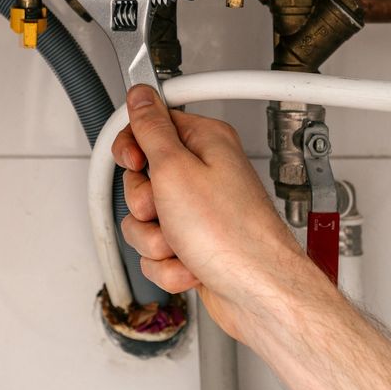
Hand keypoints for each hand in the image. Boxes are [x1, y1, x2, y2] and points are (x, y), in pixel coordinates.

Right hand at [112, 85, 307, 342]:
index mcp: (205, 143)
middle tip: (163, 209)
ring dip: (154, 240)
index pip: (152, 126)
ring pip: (145, 221)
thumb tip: (141, 95)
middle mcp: (204, 174)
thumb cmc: (231, 235)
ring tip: (181, 244)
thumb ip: (151, 129)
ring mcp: (199, 213)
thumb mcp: (176, 170)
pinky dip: (167, 264)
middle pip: (142, 178)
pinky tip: (190, 265)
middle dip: (144, 204)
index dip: (134, 146)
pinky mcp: (194, 245)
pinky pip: (157, 251)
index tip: (133, 161)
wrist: (257, 294)